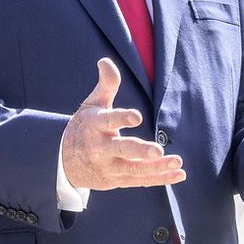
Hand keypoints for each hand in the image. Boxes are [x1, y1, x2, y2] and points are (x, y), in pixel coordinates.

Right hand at [62, 59, 185, 189]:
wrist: (64, 161)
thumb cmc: (85, 127)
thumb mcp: (92, 105)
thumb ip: (105, 85)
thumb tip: (106, 61)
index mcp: (95, 126)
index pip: (108, 121)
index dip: (122, 118)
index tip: (137, 116)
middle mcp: (101, 148)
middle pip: (121, 150)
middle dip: (139, 151)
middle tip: (158, 151)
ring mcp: (109, 167)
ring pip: (134, 170)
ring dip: (156, 168)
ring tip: (177, 161)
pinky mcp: (118, 180)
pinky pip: (141, 181)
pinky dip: (160, 179)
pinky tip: (179, 174)